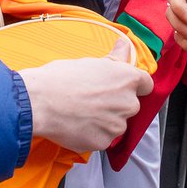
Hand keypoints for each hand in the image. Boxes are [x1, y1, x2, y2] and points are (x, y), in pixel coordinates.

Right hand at [22, 35, 152, 151]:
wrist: (40, 102)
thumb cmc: (62, 78)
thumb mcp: (92, 61)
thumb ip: (115, 58)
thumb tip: (125, 45)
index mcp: (128, 79)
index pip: (146, 84)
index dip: (133, 86)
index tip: (120, 87)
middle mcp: (128, 103)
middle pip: (130, 106)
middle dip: (116, 104)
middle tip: (92, 100)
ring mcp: (117, 125)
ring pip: (116, 124)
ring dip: (104, 121)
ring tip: (81, 112)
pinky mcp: (103, 142)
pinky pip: (102, 139)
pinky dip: (92, 134)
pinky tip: (76, 125)